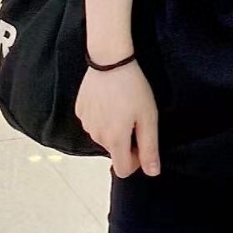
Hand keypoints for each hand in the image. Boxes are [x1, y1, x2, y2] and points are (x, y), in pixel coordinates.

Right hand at [75, 61, 160, 177]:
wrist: (109, 60)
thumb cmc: (133, 88)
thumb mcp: (148, 117)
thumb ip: (149, 148)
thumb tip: (152, 173)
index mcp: (114, 140)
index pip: (122, 170)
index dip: (136, 162)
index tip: (142, 142)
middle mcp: (96, 136)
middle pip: (113, 151)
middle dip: (125, 141)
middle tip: (135, 117)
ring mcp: (85, 123)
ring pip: (102, 137)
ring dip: (113, 129)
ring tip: (121, 105)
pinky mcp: (80, 110)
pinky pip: (93, 122)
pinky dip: (101, 117)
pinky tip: (109, 100)